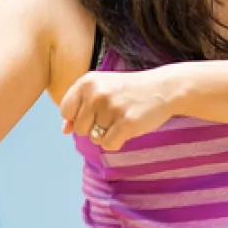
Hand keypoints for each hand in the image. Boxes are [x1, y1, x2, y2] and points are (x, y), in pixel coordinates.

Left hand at [60, 67, 175, 151]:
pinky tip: (127, 129)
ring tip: (121, 119)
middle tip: (112, 115)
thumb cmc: (129, 90)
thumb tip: (64, 130)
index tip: (94, 113)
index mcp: (87, 82)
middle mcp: (97, 93)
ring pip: (94, 138)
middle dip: (93, 128)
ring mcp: (112, 108)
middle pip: (79, 128)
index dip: (77, 117)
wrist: (163, 88)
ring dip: (107, 134)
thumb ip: (80, 107)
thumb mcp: (102, 90)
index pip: (65, 110)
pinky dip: (117, 142)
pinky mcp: (126, 123)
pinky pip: (108, 145)